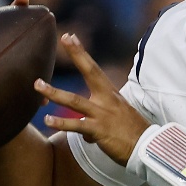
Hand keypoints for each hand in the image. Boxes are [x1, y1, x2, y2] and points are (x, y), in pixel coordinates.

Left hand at [33, 33, 150, 165]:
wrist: (147, 147)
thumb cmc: (132, 133)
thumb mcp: (117, 117)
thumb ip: (96, 118)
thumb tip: (83, 128)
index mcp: (111, 94)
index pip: (94, 69)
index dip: (81, 53)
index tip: (70, 37)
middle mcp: (107, 100)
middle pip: (90, 72)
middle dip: (77, 55)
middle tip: (64, 38)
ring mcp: (103, 114)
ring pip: (75, 101)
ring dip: (55, 92)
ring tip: (37, 85)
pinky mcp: (100, 130)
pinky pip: (77, 125)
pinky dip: (62, 123)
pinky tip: (48, 120)